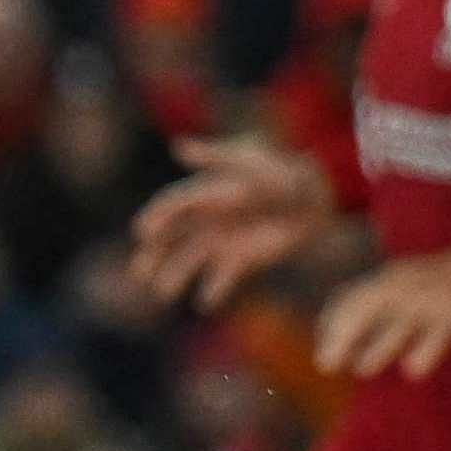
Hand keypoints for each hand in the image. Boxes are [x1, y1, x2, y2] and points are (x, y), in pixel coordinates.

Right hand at [129, 136, 336, 309]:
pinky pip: (221, 279)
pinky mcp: (240, 260)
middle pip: (171, 239)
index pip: (172, 207)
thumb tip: (180, 147)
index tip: (145, 233)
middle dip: (153, 255)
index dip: (157, 218)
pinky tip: (206, 303)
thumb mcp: (250, 160)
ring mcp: (220, 242)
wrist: (312, 198)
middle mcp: (204, 220)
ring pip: (189, 262)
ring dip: (175, 277)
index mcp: (202, 193)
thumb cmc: (281, 173)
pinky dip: (213, 291)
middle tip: (138, 272)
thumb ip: (216, 156)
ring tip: (162, 293)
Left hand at [314, 245, 450, 378]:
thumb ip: (384, 306)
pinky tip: (413, 372)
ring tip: (362, 370)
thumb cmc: (447, 282)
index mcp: (389, 278)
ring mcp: (430, 297)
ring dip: (379, 346)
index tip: (323, 348)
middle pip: (364, 306)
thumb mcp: (409, 284)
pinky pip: (436, 331)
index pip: (349, 298)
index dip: (331, 323)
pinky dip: (425, 351)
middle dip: (342, 336)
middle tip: (326, 365)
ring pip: (398, 321)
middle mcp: (403, 284)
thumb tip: (354, 338)